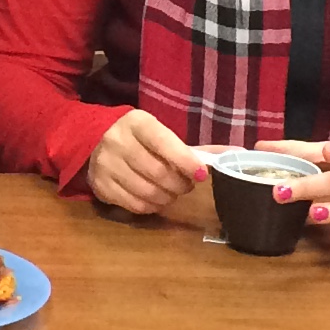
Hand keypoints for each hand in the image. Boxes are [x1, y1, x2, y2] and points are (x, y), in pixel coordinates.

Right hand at [82, 108, 207, 213]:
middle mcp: (118, 141)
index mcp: (138, 123)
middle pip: (159, 173)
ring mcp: (106, 165)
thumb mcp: (161, 134)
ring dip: (168, 198)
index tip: (201, 174)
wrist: (92, 139)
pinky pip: (135, 205)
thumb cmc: (137, 138)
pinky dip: (151, 207)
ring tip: (171, 192)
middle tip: (186, 185)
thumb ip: (196, 149)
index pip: (165, 143)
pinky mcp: (100, 186)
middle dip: (180, 184)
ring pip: (148, 193)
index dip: (186, 162)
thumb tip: (236, 154)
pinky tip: (154, 199)